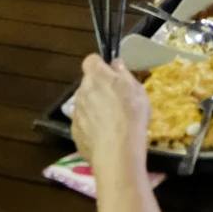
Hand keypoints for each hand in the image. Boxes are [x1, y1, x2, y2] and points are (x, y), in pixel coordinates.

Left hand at [70, 55, 150, 176]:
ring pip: (84, 104)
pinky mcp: (74, 133)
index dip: (101, 65)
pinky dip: (91, 127)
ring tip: (112, 122)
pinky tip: (105, 137)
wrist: (117, 151)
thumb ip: (123, 74)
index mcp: (96, 76)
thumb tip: (116, 64)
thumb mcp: (137, 90)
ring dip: (94, 108)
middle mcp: (81, 91)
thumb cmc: (131, 115)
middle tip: (116, 100)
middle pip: (88, 84)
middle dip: (99, 89)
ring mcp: (76, 113)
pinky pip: (83, 124)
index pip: (91, 60)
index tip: (112, 74)